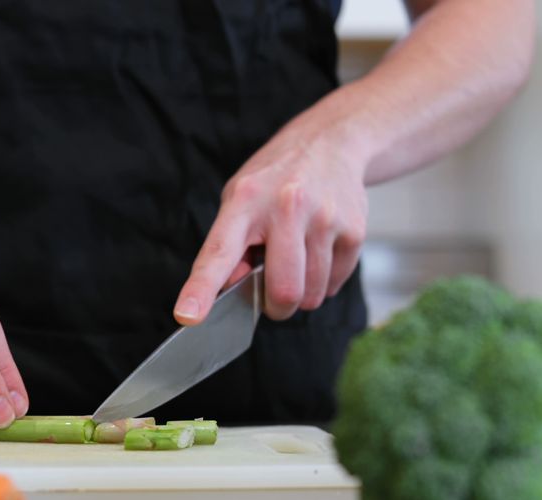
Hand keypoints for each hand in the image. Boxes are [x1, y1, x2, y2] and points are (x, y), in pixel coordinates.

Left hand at [174, 120, 368, 323]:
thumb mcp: (238, 198)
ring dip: (301, 295)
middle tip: (271, 296)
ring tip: (296, 261)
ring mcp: (324, 217)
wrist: (330, 142)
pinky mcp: (354, 229)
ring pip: (311, 295)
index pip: (218, 253)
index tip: (187, 316)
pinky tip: (317, 253)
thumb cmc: (273, 180)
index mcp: (244, 201)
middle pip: (283, 291)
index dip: (201, 289)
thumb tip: (228, 289)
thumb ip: (229, 245)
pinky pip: (335, 284)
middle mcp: (286, 206)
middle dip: (276, 308)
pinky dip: (323, 283)